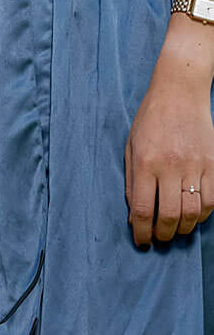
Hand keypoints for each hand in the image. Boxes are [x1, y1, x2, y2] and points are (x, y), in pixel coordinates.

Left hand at [124, 60, 213, 246]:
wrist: (179, 93)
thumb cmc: (150, 120)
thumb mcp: (131, 147)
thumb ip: (132, 181)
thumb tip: (135, 213)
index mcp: (145, 163)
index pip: (143, 209)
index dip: (141, 231)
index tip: (140, 241)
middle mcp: (170, 167)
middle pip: (169, 215)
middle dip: (162, 234)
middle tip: (158, 238)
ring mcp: (195, 166)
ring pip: (192, 212)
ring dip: (183, 228)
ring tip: (174, 231)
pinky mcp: (213, 165)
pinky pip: (211, 199)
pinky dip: (202, 214)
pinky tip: (193, 216)